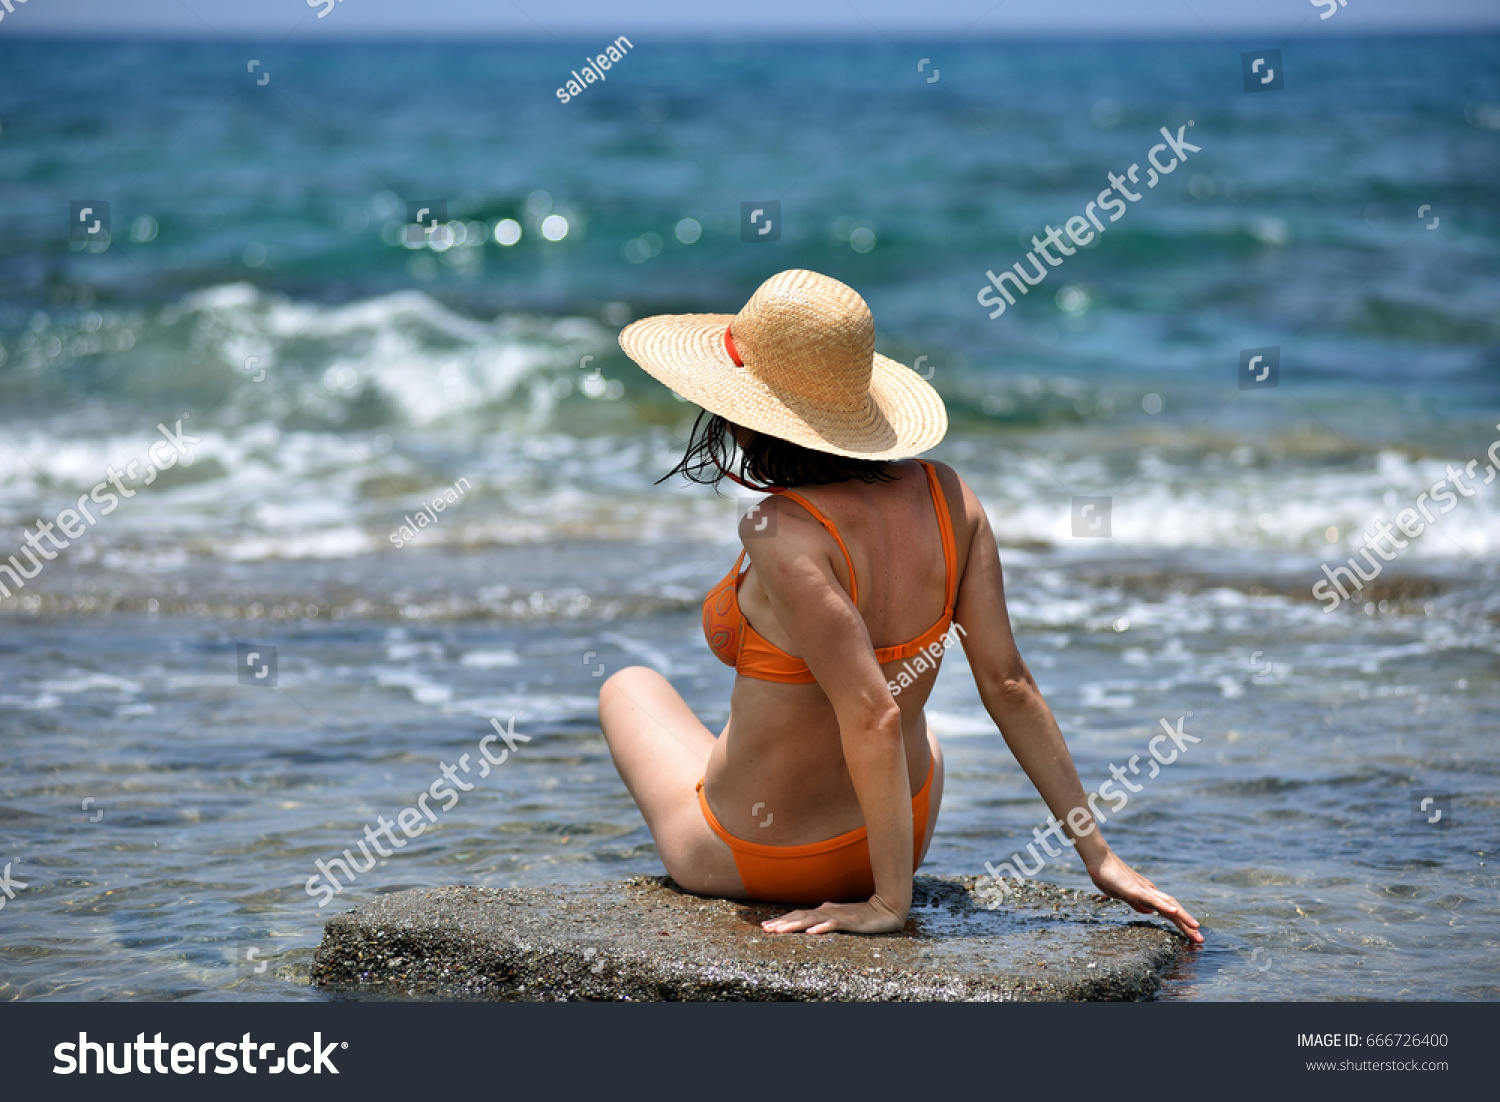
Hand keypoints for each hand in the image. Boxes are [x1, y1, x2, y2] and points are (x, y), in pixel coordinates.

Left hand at [762, 895, 906, 934]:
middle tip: (765, 929)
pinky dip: (821, 927)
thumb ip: (825, 915)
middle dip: (781, 923)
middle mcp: (827, 911)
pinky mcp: (850, 921)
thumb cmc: (862, 913)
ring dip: (794, 925)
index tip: (765, 926)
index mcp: (823, 910)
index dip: (782, 920)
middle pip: (800, 916)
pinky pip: (833, 924)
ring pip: (811, 920)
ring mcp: (838, 915)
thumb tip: (811, 919)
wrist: (886, 908)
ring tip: (779, 930)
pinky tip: (811, 932)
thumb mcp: (840, 915)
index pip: (798, 915)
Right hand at [1087, 850, 1203, 942]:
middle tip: (1200, 939)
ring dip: (1183, 917)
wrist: (1098, 859)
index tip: (1191, 935)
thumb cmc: (1108, 875)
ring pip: (1168, 905)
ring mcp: (1144, 890)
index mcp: (1147, 894)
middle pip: (1173, 910)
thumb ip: (1136, 903)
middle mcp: (1150, 891)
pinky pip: (1153, 899)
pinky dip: (1165, 906)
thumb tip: (1150, 912)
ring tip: (1195, 928)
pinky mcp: (1135, 889)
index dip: (1181, 923)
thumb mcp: (1123, 895)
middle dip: (1187, 925)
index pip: (1169, 911)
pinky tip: (1175, 913)